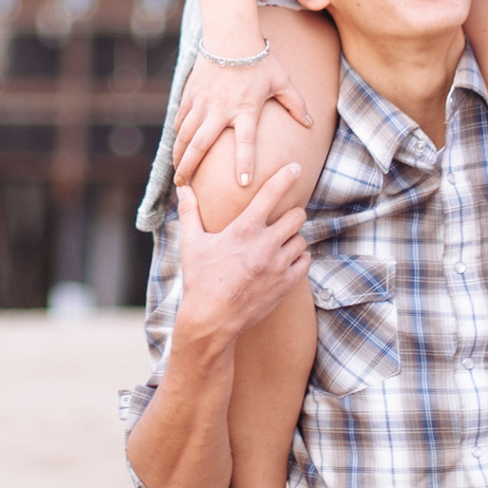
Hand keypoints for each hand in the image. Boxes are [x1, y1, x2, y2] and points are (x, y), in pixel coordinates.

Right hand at [172, 46, 314, 188]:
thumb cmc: (259, 60)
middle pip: (201, 144)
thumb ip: (296, 104)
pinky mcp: (191, 95)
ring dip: (179, 156)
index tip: (243, 184)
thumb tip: (310, 124)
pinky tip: (177, 147)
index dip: (245, 163)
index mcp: (245, 109)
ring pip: (185, 134)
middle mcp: (220, 109)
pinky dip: (178, 135)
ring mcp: (202, 102)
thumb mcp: (282, 81)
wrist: (231, 36)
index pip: (246, 142)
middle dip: (191, 167)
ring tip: (178, 174)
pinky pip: (181, 119)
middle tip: (186, 187)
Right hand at [174, 166, 309, 347]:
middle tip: (281, 220)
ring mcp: (278, 266)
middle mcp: (265, 245)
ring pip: (301, 240)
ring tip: (278, 245)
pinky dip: (297, 259)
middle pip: (297, 216)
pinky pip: (304, 261)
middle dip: (291, 214)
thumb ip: (189, 212)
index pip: (271, 194)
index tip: (295, 167)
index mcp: (244, 230)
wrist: (212, 320)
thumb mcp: (191, 243)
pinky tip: (284, 261)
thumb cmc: (199, 280)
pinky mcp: (286, 284)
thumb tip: (182, 188)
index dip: (286, 176)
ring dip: (293, 239)